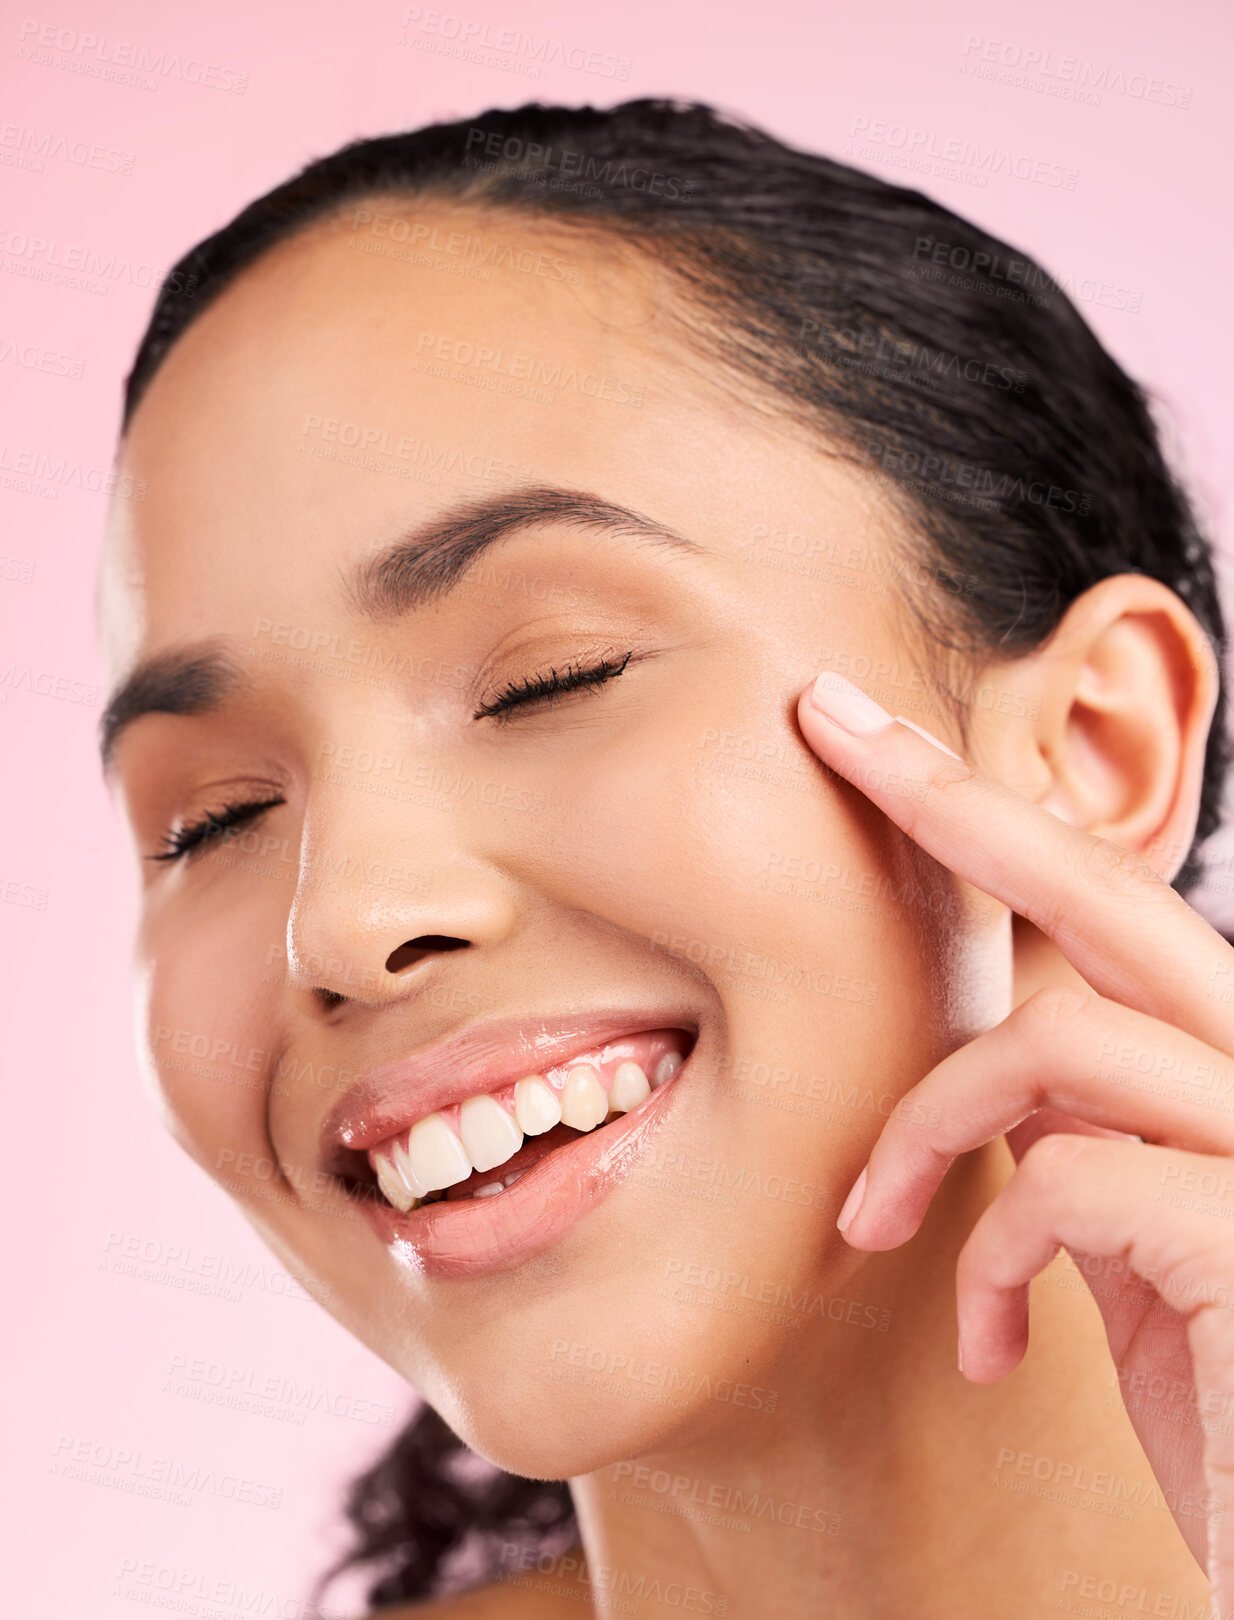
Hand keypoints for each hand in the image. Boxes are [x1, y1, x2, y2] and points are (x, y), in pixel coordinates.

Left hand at [797, 671, 1233, 1600]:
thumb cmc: (1230, 1416)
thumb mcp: (1138, 1253)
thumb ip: (1088, 1146)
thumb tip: (997, 1080)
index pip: (1114, 906)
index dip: (993, 812)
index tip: (873, 735)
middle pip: (1110, 892)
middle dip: (953, 798)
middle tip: (824, 714)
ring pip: (1063, 1040)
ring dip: (931, 1127)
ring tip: (870, 1223)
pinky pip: (1069, 1186)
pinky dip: (999, 1258)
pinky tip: (995, 1348)